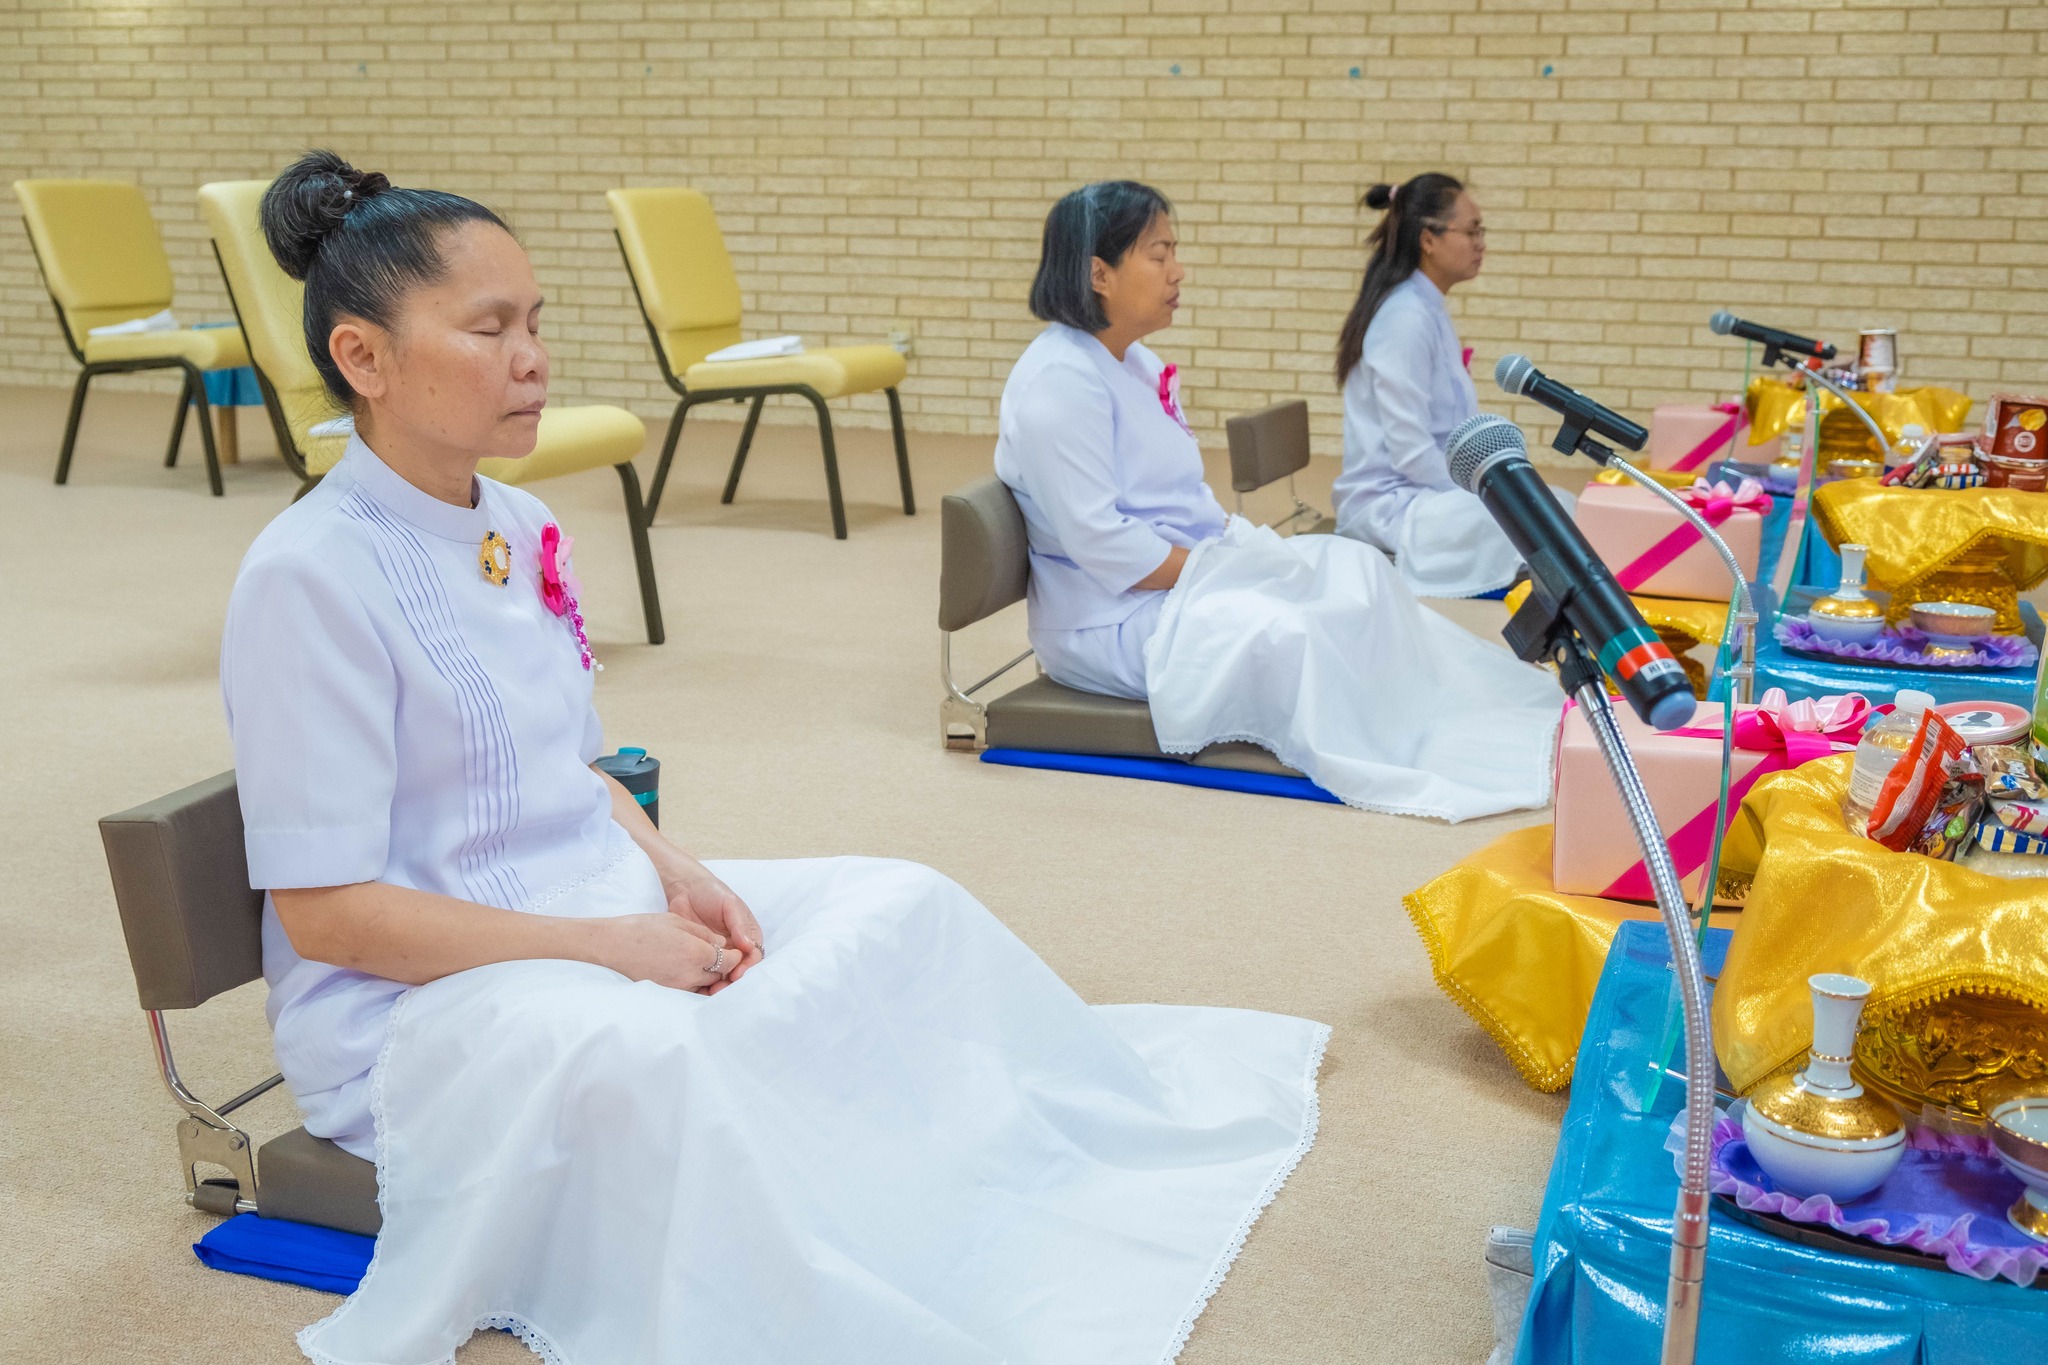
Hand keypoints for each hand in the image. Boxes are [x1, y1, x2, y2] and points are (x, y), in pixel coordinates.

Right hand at [591, 912, 733, 992]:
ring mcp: (678, 987)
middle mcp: (690, 975)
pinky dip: (694, 984)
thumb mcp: (677, 922)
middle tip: (722, 956)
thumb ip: (703, 934)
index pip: (729, 960)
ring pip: (705, 985)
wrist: (611, 946)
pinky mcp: (667, 994)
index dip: (736, 955)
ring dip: (709, 977)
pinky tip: (688, 972)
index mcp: (696, 953)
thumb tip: (721, 945)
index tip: (736, 951)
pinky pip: (689, 991)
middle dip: (724, 966)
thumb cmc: (642, 929)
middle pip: (719, 975)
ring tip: (705, 964)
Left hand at [662, 868, 763, 992]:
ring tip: (711, 991)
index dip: (747, 967)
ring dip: (720, 984)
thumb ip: (739, 923)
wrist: (686, 890)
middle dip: (733, 981)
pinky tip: (699, 987)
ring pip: (724, 974)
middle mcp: (736, 946)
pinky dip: (705, 982)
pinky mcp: (702, 956)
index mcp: (748, 934)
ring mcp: (719, 952)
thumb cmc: (712, 892)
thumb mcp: (730, 903)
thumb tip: (749, 945)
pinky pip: (706, 972)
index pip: (753, 955)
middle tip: (722, 987)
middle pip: (740, 969)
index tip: (737, 973)